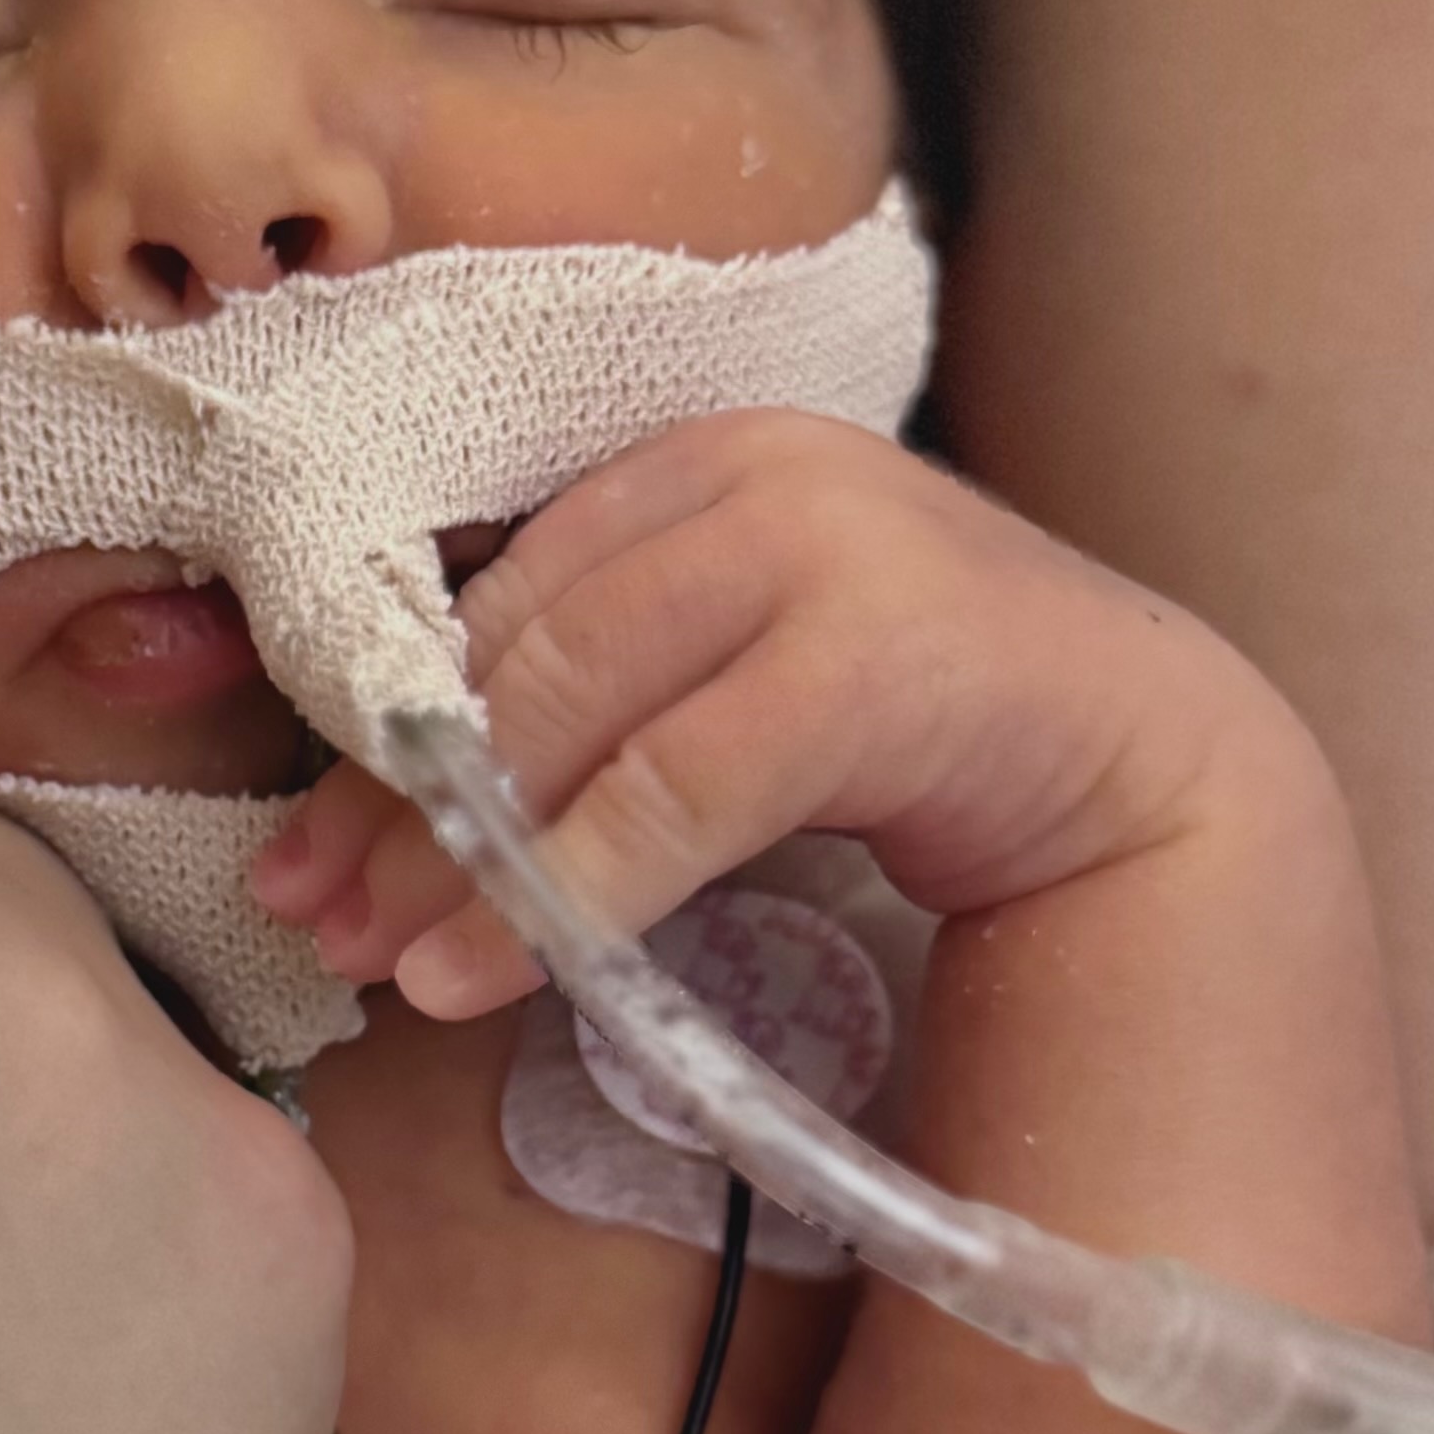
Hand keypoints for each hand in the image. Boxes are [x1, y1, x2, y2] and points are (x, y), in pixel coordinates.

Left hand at [257, 409, 1288, 1013]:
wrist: (1137, 753)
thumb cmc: (907, 722)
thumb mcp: (728, 666)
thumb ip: (601, 681)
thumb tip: (393, 791)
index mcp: (687, 461)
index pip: (484, 593)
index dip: (372, 721)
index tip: (295, 840)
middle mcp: (743, 474)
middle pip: (510, 649)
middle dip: (394, 801)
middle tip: (312, 917)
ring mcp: (817, 550)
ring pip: (575, 711)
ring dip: (459, 858)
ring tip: (385, 964)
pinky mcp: (873, 661)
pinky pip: (675, 791)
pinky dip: (569, 892)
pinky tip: (498, 971)